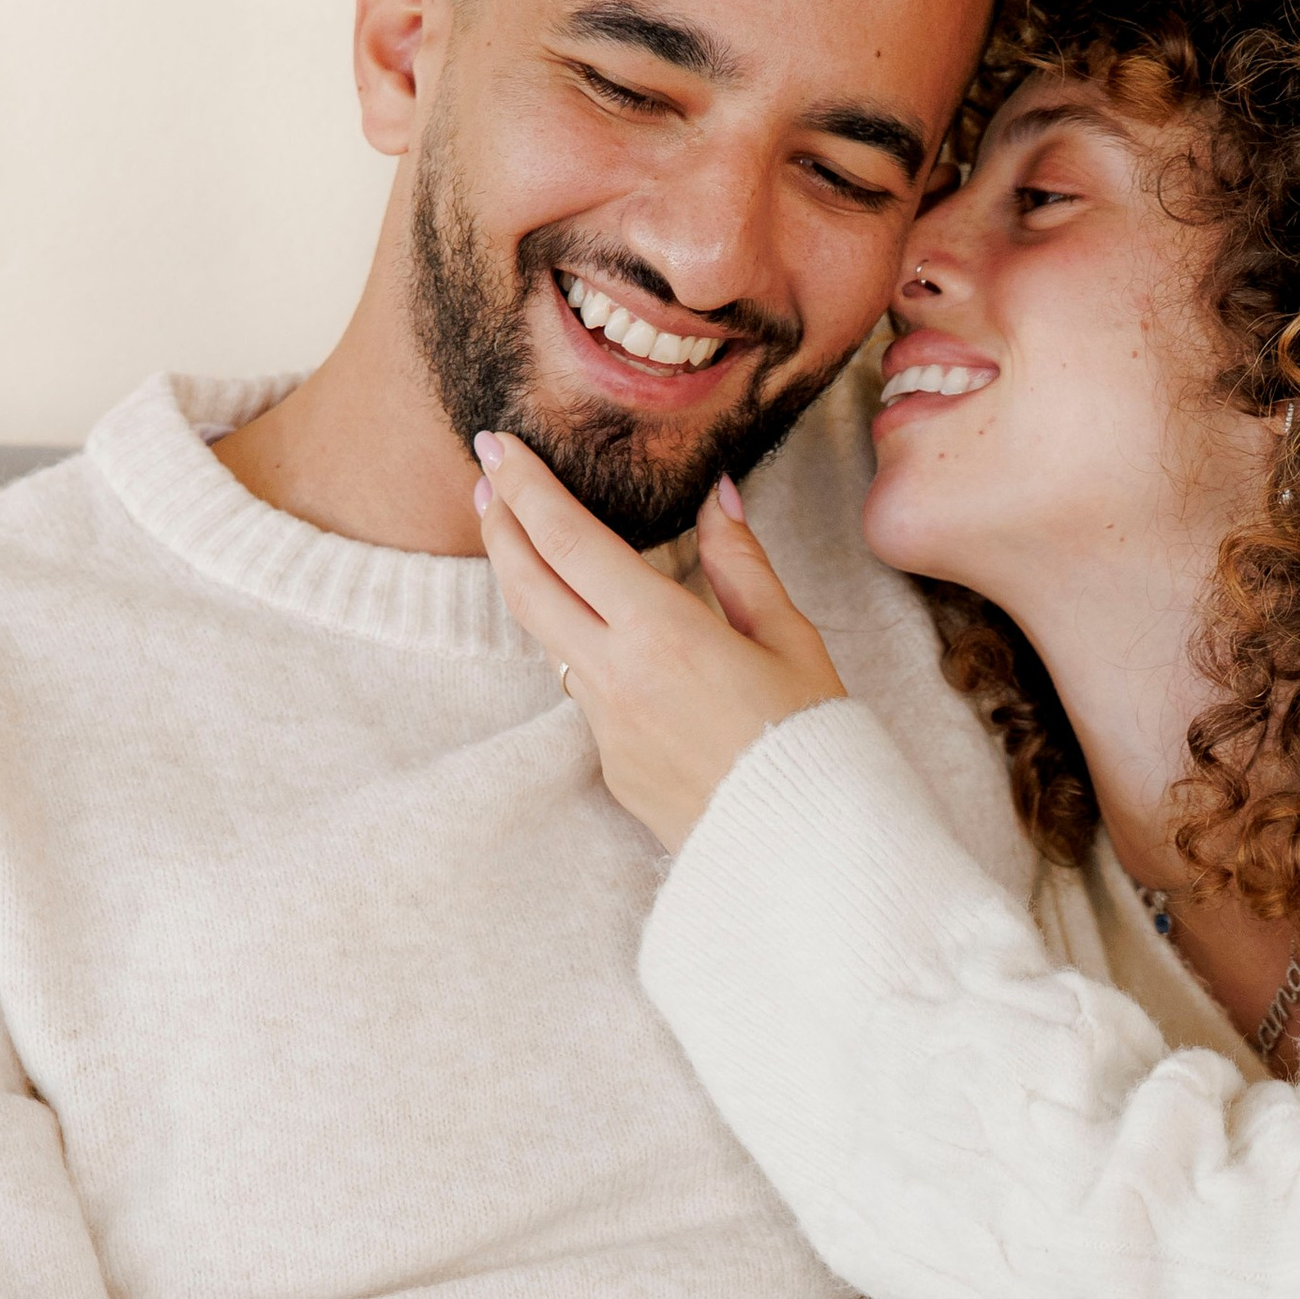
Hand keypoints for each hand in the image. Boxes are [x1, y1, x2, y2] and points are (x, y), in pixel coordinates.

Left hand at [472, 433, 844, 849]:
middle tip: (484, 476)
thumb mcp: (792, 642)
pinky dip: (578, 643)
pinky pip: (583, 689)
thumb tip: (717, 498)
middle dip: (499, 523)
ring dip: (527, 581)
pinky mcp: (610, 764)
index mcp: (664, 634)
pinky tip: (596, 625)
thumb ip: (743, 566)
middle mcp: (617, 677)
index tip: (498, 445)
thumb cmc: (815, 742)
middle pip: (528, 586)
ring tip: (523, 538)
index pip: (569, 541)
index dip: (525, 487)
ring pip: (545, 638)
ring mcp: (605, 726)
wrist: (806, 852)